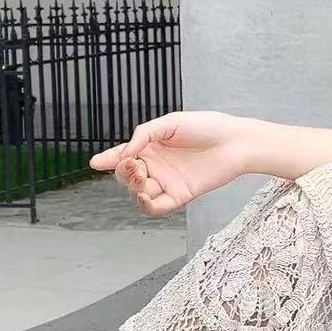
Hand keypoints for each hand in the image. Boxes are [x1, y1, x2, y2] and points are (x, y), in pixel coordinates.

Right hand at [89, 111, 249, 215]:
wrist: (236, 142)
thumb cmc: (207, 126)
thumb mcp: (170, 123)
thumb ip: (144, 135)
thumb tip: (125, 153)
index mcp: (151, 146)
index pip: (124, 155)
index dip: (109, 160)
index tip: (96, 163)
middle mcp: (157, 166)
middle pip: (127, 177)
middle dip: (124, 173)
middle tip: (133, 166)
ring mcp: (167, 182)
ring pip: (138, 193)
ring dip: (134, 188)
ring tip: (141, 176)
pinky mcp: (180, 196)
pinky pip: (157, 207)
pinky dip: (147, 205)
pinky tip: (145, 195)